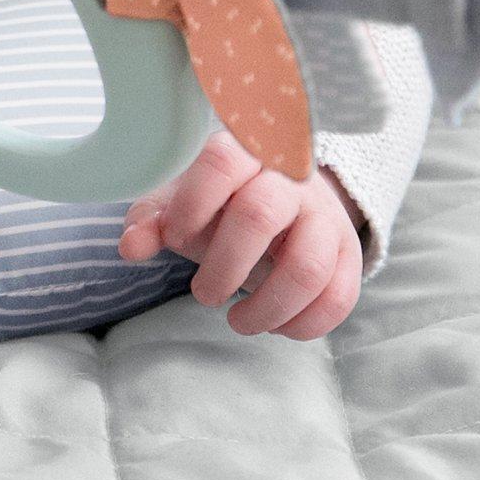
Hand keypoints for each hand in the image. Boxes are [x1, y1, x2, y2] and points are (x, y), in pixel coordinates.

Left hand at [117, 131, 364, 340]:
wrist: (280, 202)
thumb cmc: (217, 203)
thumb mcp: (178, 203)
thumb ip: (151, 221)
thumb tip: (131, 246)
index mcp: (243, 152)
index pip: (221, 163)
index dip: (193, 203)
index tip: (174, 238)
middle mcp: (291, 178)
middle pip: (260, 215)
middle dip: (224, 266)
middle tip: (202, 293)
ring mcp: (326, 215)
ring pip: (308, 266)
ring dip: (268, 307)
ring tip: (238, 322)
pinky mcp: (348, 251)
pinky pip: (339, 296)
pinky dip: (305, 324)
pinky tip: (276, 327)